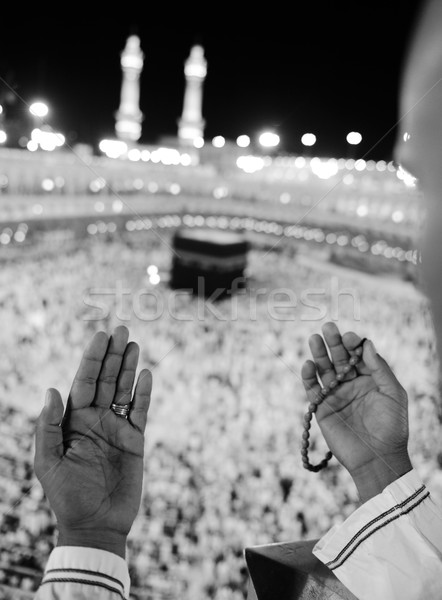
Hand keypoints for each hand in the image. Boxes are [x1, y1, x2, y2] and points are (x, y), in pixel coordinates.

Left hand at [34, 326, 151, 557]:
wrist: (95, 525)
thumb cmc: (66, 497)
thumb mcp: (48, 463)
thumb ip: (48, 427)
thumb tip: (52, 390)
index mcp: (74, 421)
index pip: (84, 382)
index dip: (92, 359)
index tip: (101, 337)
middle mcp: (96, 419)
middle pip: (106, 380)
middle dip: (113, 355)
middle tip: (122, 330)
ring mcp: (117, 428)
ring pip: (124, 390)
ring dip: (129, 368)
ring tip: (134, 345)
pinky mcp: (135, 440)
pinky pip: (140, 411)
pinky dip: (143, 393)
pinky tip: (146, 375)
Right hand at [301, 322, 411, 501]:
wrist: (378, 459)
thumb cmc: (392, 427)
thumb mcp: (394, 394)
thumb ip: (380, 369)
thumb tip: (367, 344)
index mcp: (370, 379)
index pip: (358, 355)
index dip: (353, 344)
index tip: (350, 337)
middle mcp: (351, 384)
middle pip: (339, 358)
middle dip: (334, 343)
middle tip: (328, 328)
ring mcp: (336, 395)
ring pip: (324, 370)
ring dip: (318, 354)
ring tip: (314, 339)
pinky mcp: (322, 408)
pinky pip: (313, 389)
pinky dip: (308, 377)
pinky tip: (308, 365)